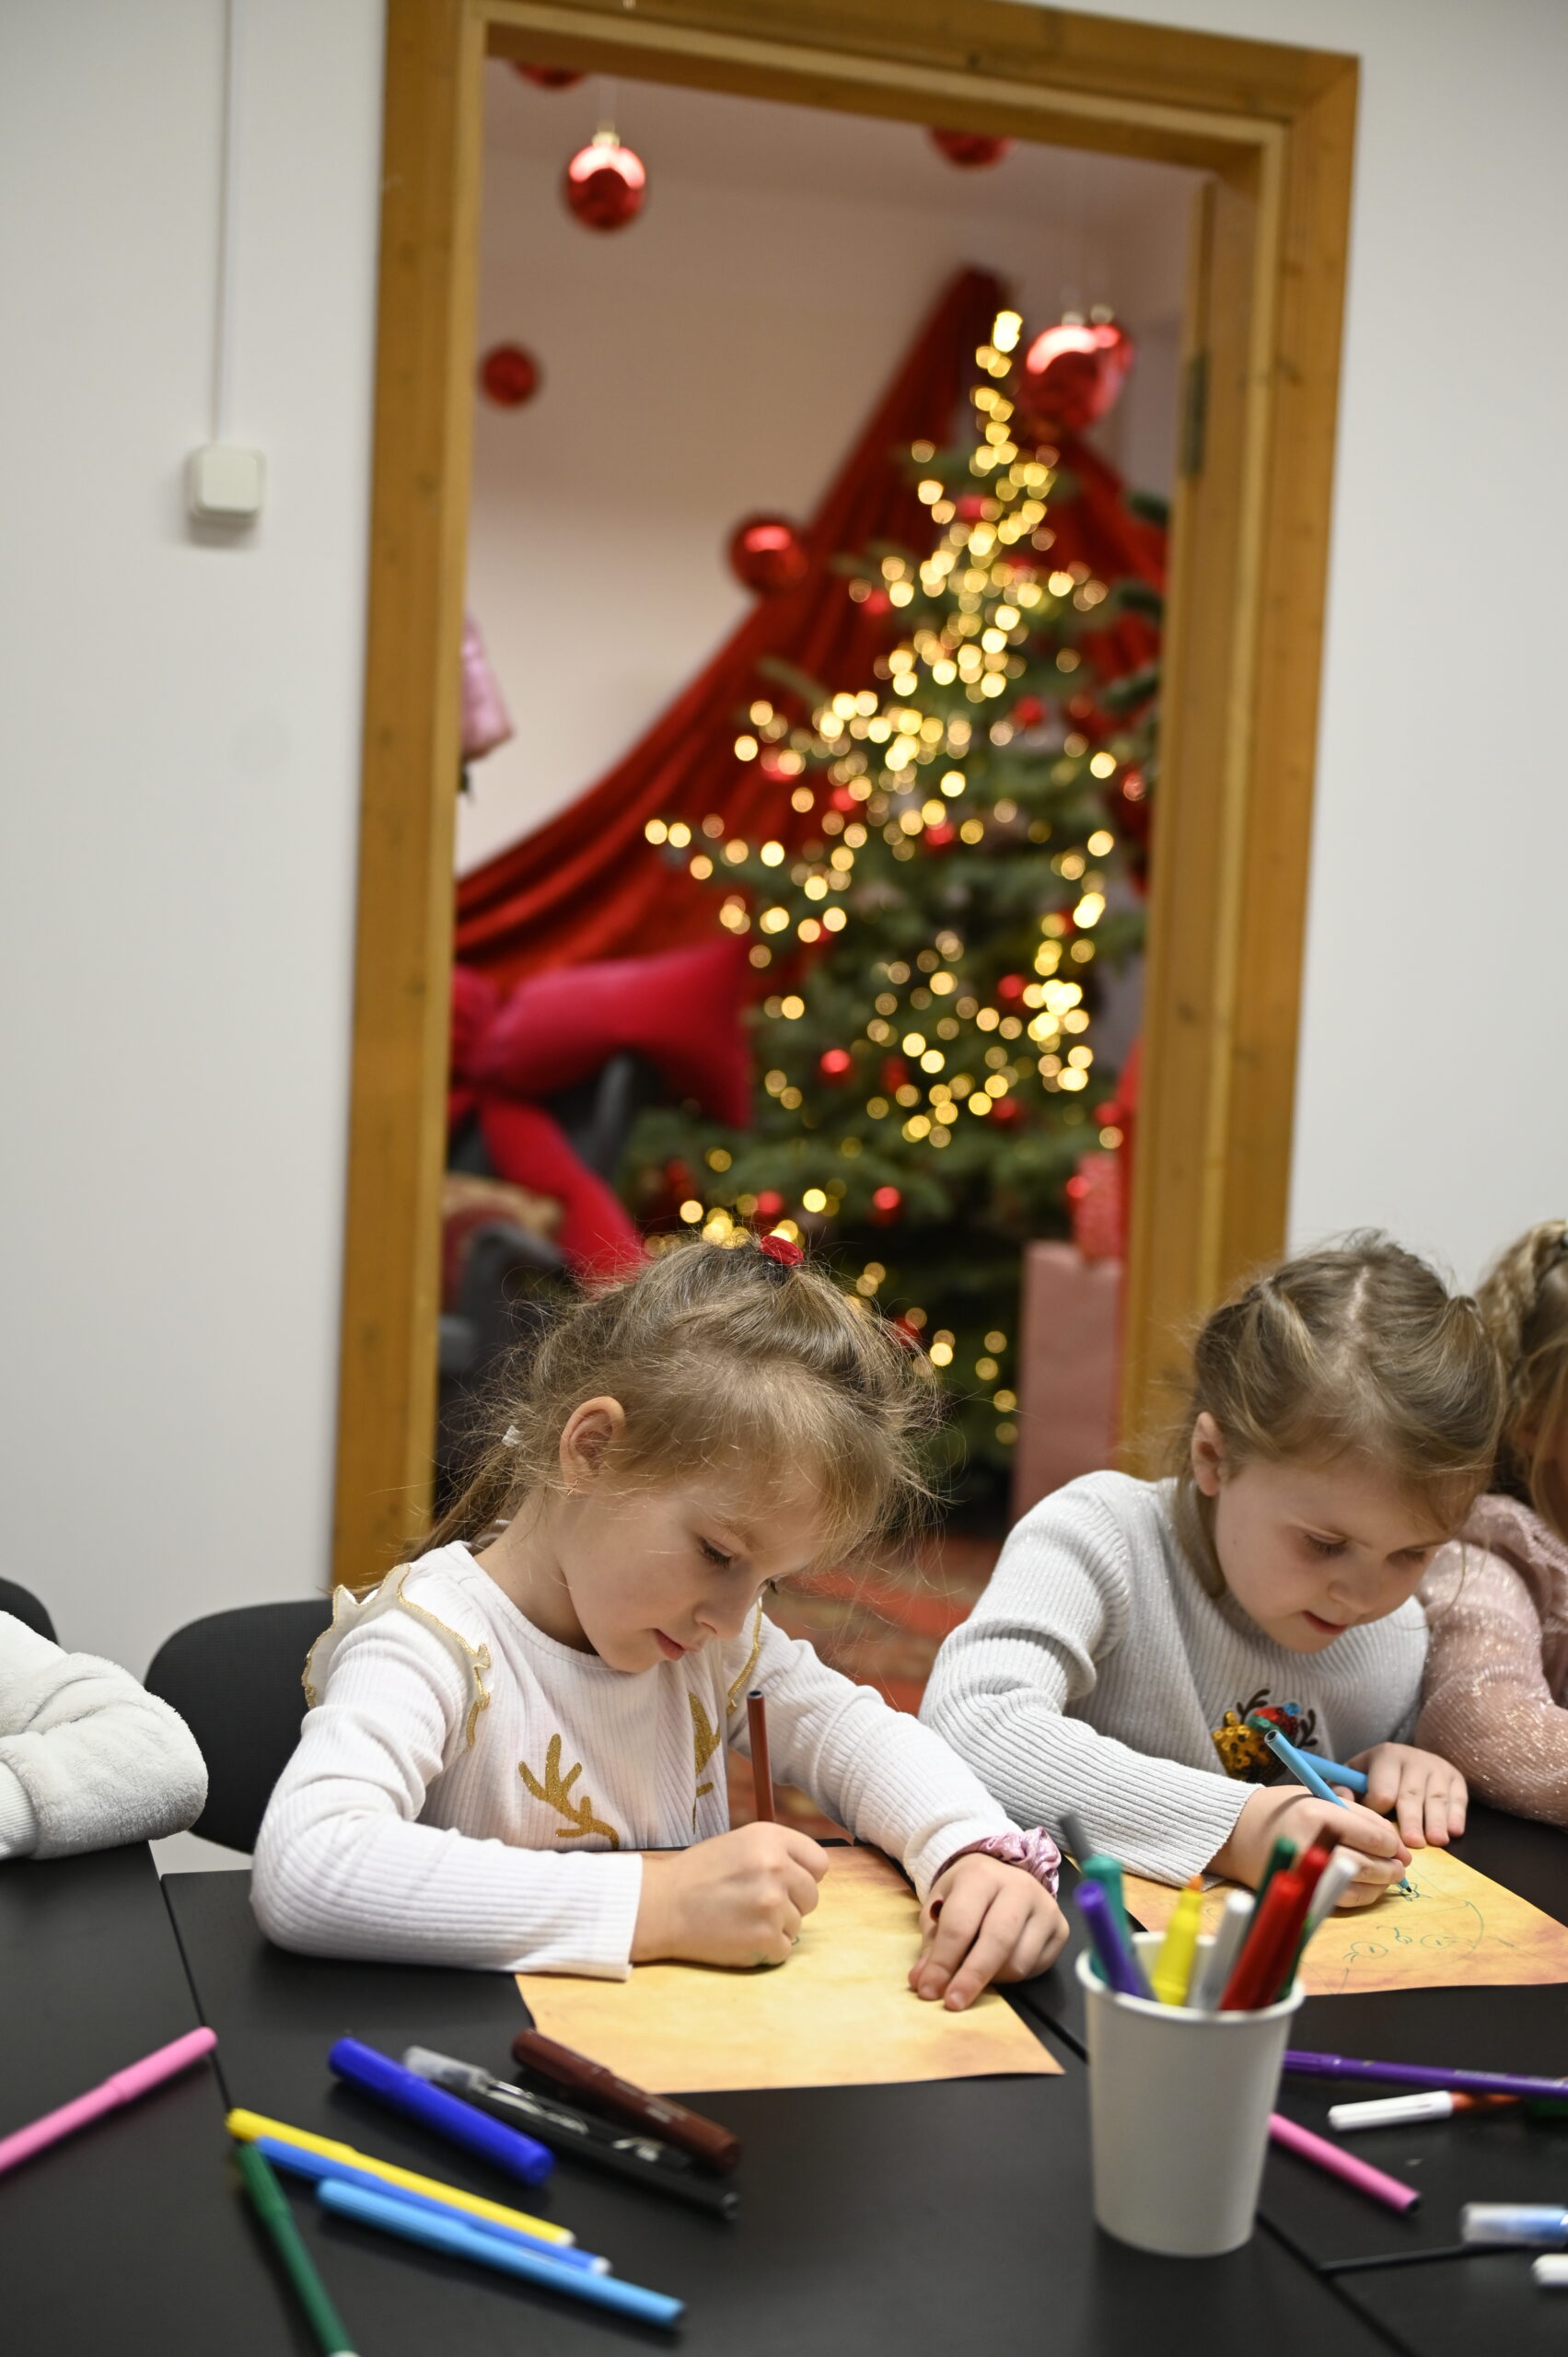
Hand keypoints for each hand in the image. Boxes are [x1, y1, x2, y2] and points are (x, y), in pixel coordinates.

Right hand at [632, 1823, 826, 1967]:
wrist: (660, 1905)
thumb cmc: (698, 1874)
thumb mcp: (740, 1843)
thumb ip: (777, 1853)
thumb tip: (811, 1875)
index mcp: (770, 1838)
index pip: (819, 1863)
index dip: (803, 1875)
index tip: (784, 1883)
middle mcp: (776, 1867)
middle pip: (811, 1897)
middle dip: (790, 1904)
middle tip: (755, 1904)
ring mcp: (772, 1904)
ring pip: (797, 1925)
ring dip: (774, 1927)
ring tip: (740, 1918)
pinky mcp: (765, 1938)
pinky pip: (784, 1949)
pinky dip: (765, 1949)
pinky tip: (739, 1936)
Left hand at [909, 1857, 1067, 2010]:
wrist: (1001, 1873)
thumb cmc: (965, 1894)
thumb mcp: (939, 1909)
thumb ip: (932, 1944)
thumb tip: (923, 1980)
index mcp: (980, 1875)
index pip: (960, 1925)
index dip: (943, 1962)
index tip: (929, 1990)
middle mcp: (1018, 1886)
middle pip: (997, 1941)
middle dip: (972, 1977)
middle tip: (953, 2002)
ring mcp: (1045, 1906)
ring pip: (1019, 1960)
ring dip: (993, 1979)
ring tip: (976, 1973)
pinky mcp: (1061, 1927)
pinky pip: (1036, 1967)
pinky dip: (1014, 1977)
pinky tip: (1000, 1966)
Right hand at [1211, 1784, 1409, 1909]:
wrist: (1238, 1834)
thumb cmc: (1282, 1810)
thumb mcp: (1319, 1799)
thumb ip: (1360, 1817)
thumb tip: (1398, 1846)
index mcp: (1316, 1815)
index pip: (1372, 1836)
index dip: (1392, 1844)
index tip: (1396, 1846)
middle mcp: (1311, 1847)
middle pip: (1367, 1864)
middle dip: (1391, 1867)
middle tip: (1399, 1865)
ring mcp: (1305, 1875)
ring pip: (1359, 1887)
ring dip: (1381, 1884)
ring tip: (1386, 1875)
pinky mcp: (1303, 1894)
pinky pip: (1344, 1900)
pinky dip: (1364, 1895)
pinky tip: (1367, 1885)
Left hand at [1346, 1743, 1466, 1847]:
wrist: (1405, 1759)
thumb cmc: (1375, 1775)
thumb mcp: (1354, 1775)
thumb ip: (1343, 1788)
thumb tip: (1342, 1800)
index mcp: (1386, 1755)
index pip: (1383, 1788)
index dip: (1378, 1811)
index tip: (1376, 1827)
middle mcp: (1414, 1758)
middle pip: (1411, 1794)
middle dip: (1411, 1820)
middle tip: (1413, 1843)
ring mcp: (1437, 1767)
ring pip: (1437, 1798)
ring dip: (1436, 1821)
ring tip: (1437, 1841)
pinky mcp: (1456, 1778)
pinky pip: (1458, 1798)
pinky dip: (1457, 1816)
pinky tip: (1454, 1831)